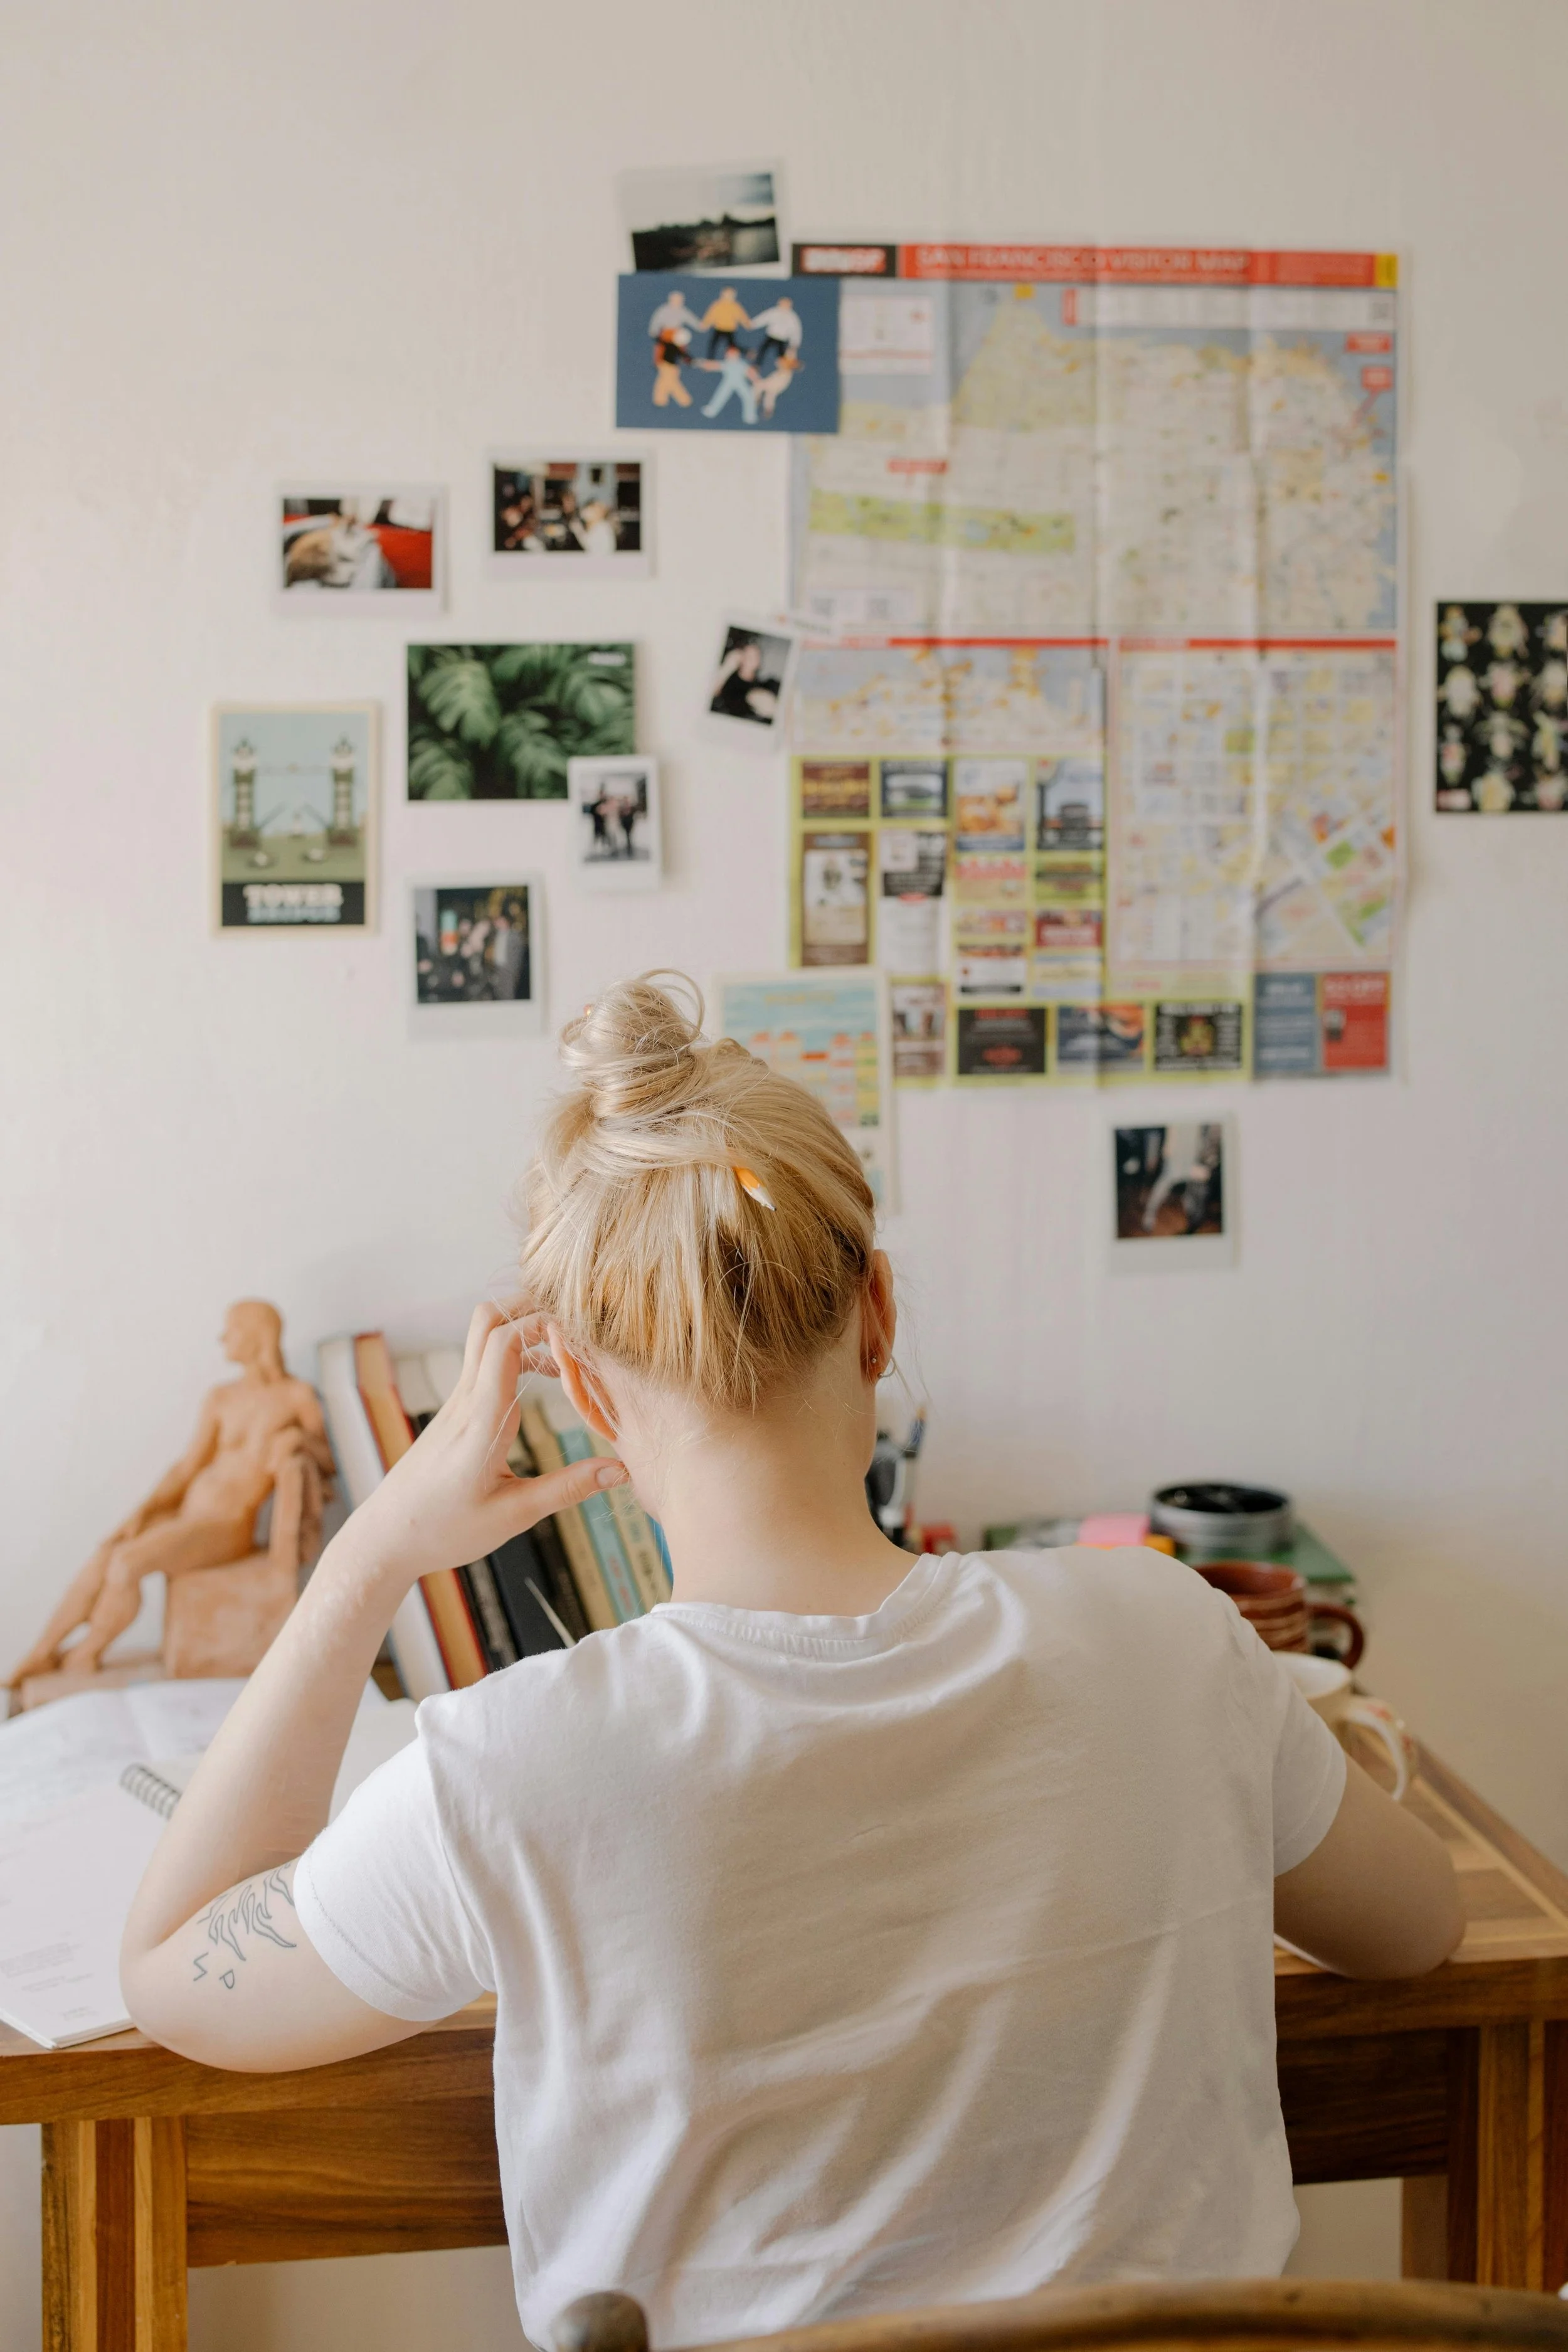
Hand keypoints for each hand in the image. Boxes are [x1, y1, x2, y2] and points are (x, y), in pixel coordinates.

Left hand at [347, 1305, 624, 1586]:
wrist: (387, 1536)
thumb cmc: (444, 1529)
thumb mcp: (513, 1516)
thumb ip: (567, 1489)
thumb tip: (620, 1470)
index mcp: (482, 1420)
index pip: (505, 1341)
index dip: (543, 1322)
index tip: (582, 1333)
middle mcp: (467, 1399)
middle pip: (489, 1319)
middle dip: (532, 1306)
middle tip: (577, 1322)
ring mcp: (458, 1400)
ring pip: (485, 1335)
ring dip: (526, 1326)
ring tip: (569, 1350)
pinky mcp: (456, 1409)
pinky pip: (486, 1360)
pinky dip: (518, 1350)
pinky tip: (547, 1374)